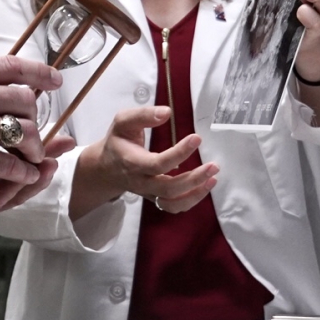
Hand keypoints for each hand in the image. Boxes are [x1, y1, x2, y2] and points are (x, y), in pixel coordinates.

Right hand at [0, 56, 61, 193]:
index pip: (12, 66)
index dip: (39, 72)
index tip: (54, 79)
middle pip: (24, 100)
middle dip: (35, 116)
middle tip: (35, 126)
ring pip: (24, 132)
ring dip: (33, 146)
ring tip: (32, 155)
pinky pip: (11, 163)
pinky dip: (22, 171)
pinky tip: (24, 174)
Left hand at [0, 136, 75, 258]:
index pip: (13, 157)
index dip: (38, 146)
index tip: (62, 134)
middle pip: (19, 175)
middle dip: (42, 158)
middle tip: (63, 146)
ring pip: (10, 192)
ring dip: (33, 178)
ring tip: (51, 166)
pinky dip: (5, 193)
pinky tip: (22, 183)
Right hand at [70, 106, 217, 219]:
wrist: (105, 167)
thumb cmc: (118, 141)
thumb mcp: (123, 122)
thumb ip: (142, 115)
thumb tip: (167, 112)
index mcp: (132, 162)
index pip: (157, 163)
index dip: (179, 153)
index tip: (197, 138)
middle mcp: (140, 182)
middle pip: (168, 188)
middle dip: (193, 179)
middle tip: (213, 166)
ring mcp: (148, 193)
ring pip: (172, 203)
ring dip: (195, 193)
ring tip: (213, 178)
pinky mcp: (155, 198)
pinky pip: (173, 207)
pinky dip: (191, 200)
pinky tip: (205, 186)